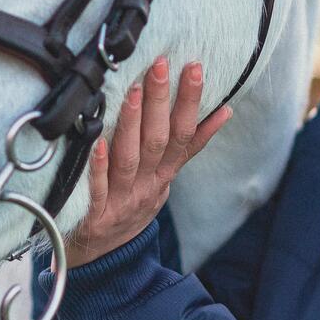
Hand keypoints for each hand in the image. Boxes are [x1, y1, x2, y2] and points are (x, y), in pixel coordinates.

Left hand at [65, 57, 232, 268]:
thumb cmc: (131, 204)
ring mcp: (121, 201)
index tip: (195, 68)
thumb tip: (224, 112)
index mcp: (164, 176)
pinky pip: (97, 186)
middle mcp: (146, 186)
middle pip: (159, 141)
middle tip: (162, 65)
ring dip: (134, 123)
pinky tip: (96, 141)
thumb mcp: (165, 177)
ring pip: (131, 159)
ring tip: (134, 90)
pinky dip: (98, 164)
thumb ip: (189, 147)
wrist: (100, 255)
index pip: (184, 135)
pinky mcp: (95, 214)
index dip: (191, 102)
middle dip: (162, 102)